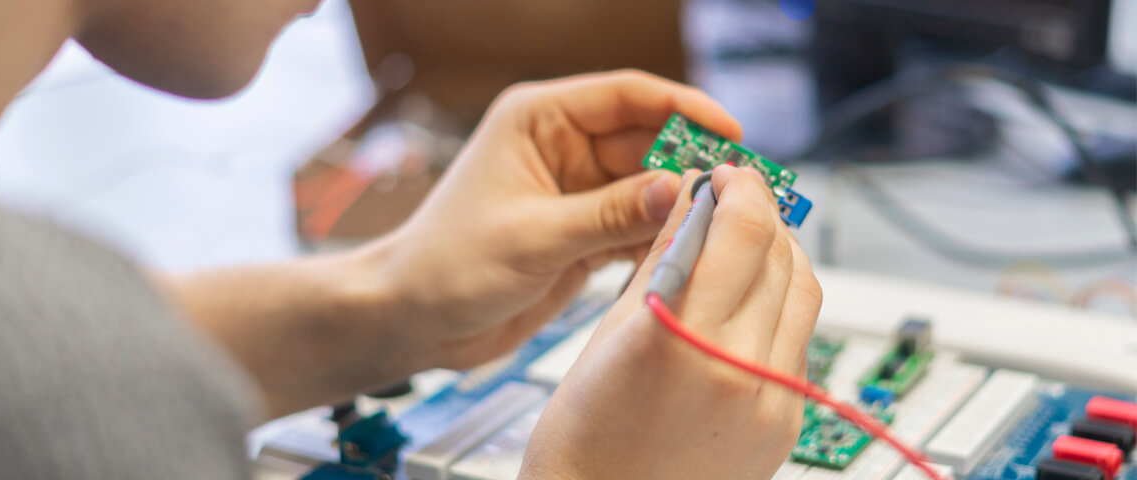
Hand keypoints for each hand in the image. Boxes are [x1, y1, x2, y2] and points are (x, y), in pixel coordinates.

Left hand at [378, 70, 743, 369]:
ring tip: (725, 224)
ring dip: (680, 204)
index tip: (730, 132)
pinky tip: (687, 251)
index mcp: (538, 121)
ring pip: (646, 187)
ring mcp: (574, 193)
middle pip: (646, 141)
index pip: (627, 96)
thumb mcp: (532, 237)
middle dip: (691, 163)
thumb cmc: (446, 265)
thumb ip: (608, 215)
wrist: (412, 319)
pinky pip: (635, 226)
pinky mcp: (580, 234)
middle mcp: (561, 149)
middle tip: (740, 189)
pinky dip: (660, 238)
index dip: (683, 107)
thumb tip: (676, 191)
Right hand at [519, 165, 822, 478]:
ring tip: (745, 246)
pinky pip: (800, 343)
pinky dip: (780, 309)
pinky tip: (746, 304)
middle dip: (763, 216)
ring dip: (780, 258)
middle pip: (784, 258)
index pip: (745, 231)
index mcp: (683, 338)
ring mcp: (772, 403)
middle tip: (736, 200)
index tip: (727, 176)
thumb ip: (663, 258)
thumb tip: (692, 201)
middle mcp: (740, 370)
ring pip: (805, 297)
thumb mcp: (611, 332)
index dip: (742, 189)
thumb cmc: (584, 435)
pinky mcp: (785, 424)